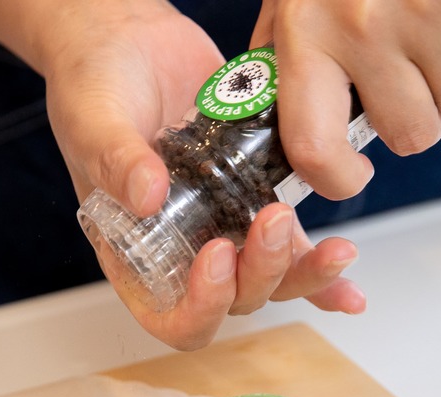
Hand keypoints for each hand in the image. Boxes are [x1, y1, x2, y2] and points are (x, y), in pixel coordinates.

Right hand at [39, 2, 364, 349]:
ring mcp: (220, 225)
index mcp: (133, 253)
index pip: (170, 316)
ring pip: (268, 278)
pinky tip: (348, 272)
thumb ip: (116, 160)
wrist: (130, 36)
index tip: (215, 257)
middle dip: (259, 273)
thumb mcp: (92, 121)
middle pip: (232, 300)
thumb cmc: (94, 84)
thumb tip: (147, 196)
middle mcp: (180, 251)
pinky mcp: (254, 196)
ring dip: (302, 272)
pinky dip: (319, 264)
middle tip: (271, 218)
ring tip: (333, 246)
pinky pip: (291, 244)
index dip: (200, 306)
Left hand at [253, 0, 440, 198]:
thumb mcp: (289, 5)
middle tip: (398, 80)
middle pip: (413, 135)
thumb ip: (288, 70)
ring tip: (420, 29)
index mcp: (303, 39)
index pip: (316, 148)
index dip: (340, 180)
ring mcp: (420, 11)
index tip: (353, 173)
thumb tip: (294, 143)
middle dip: (413, 117)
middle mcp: (360, 29)